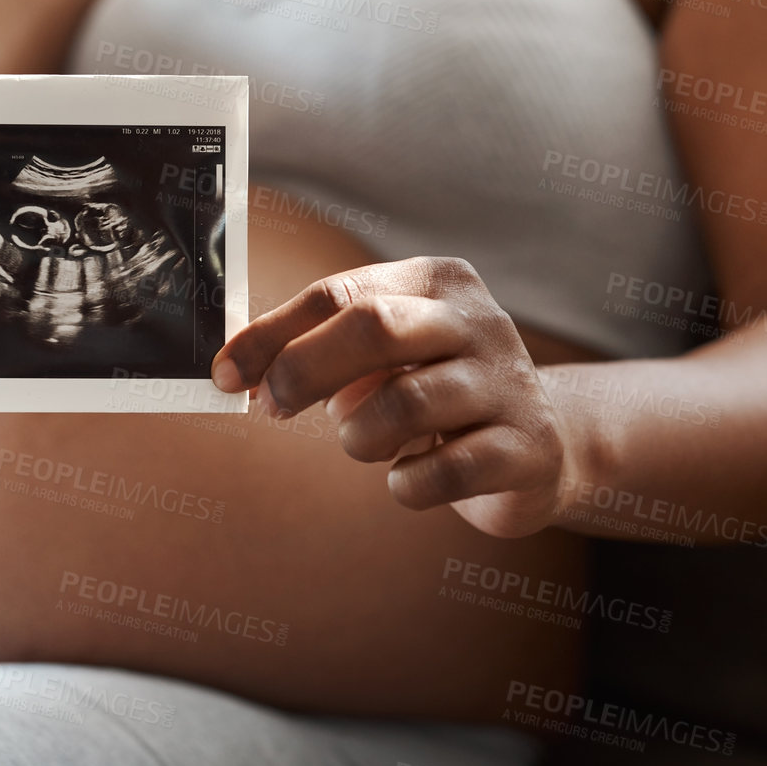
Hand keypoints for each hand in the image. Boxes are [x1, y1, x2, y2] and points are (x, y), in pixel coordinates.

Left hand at [211, 257, 568, 537]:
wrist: (543, 448)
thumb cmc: (436, 394)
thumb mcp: (383, 359)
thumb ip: (319, 350)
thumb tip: (239, 368)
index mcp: (437, 282)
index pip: (340, 294)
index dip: (272, 334)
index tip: (223, 374)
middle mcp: (479, 321)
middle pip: (374, 327)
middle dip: (304, 370)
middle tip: (272, 408)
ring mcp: (509, 382)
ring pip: (405, 403)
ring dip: (359, 437)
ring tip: (364, 442)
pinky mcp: (527, 447)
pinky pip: (441, 472)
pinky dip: (406, 483)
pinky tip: (409, 476)